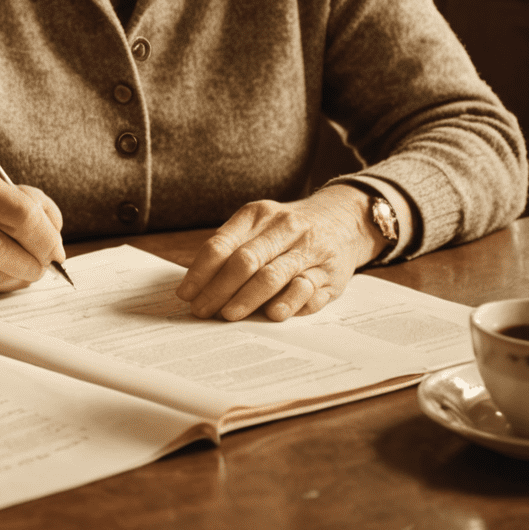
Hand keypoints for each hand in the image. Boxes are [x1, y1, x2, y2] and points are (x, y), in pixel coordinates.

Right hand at [0, 168, 65, 293]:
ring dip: (20, 276)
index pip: (19, 212)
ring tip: (28, 268)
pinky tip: (6, 274)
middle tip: (46, 263)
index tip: (56, 248)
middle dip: (35, 261)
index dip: (45, 236)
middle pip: (3, 247)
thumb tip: (54, 237)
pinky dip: (3, 285)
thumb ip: (33, 204)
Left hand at [175, 187, 384, 322]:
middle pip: (245, 260)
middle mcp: (283, 228)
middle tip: (202, 311)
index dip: (200, 271)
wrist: (342, 221)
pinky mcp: (330, 274)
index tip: (186, 294)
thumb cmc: (285, 230)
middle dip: (219, 289)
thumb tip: (197, 285)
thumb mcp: (258, 225)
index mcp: (256, 214)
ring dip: (248, 298)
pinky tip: (272, 314)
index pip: (221, 243)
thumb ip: (231, 248)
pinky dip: (287, 303)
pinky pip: (306, 290)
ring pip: (273, 275)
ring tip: (229, 315)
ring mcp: (309, 249)